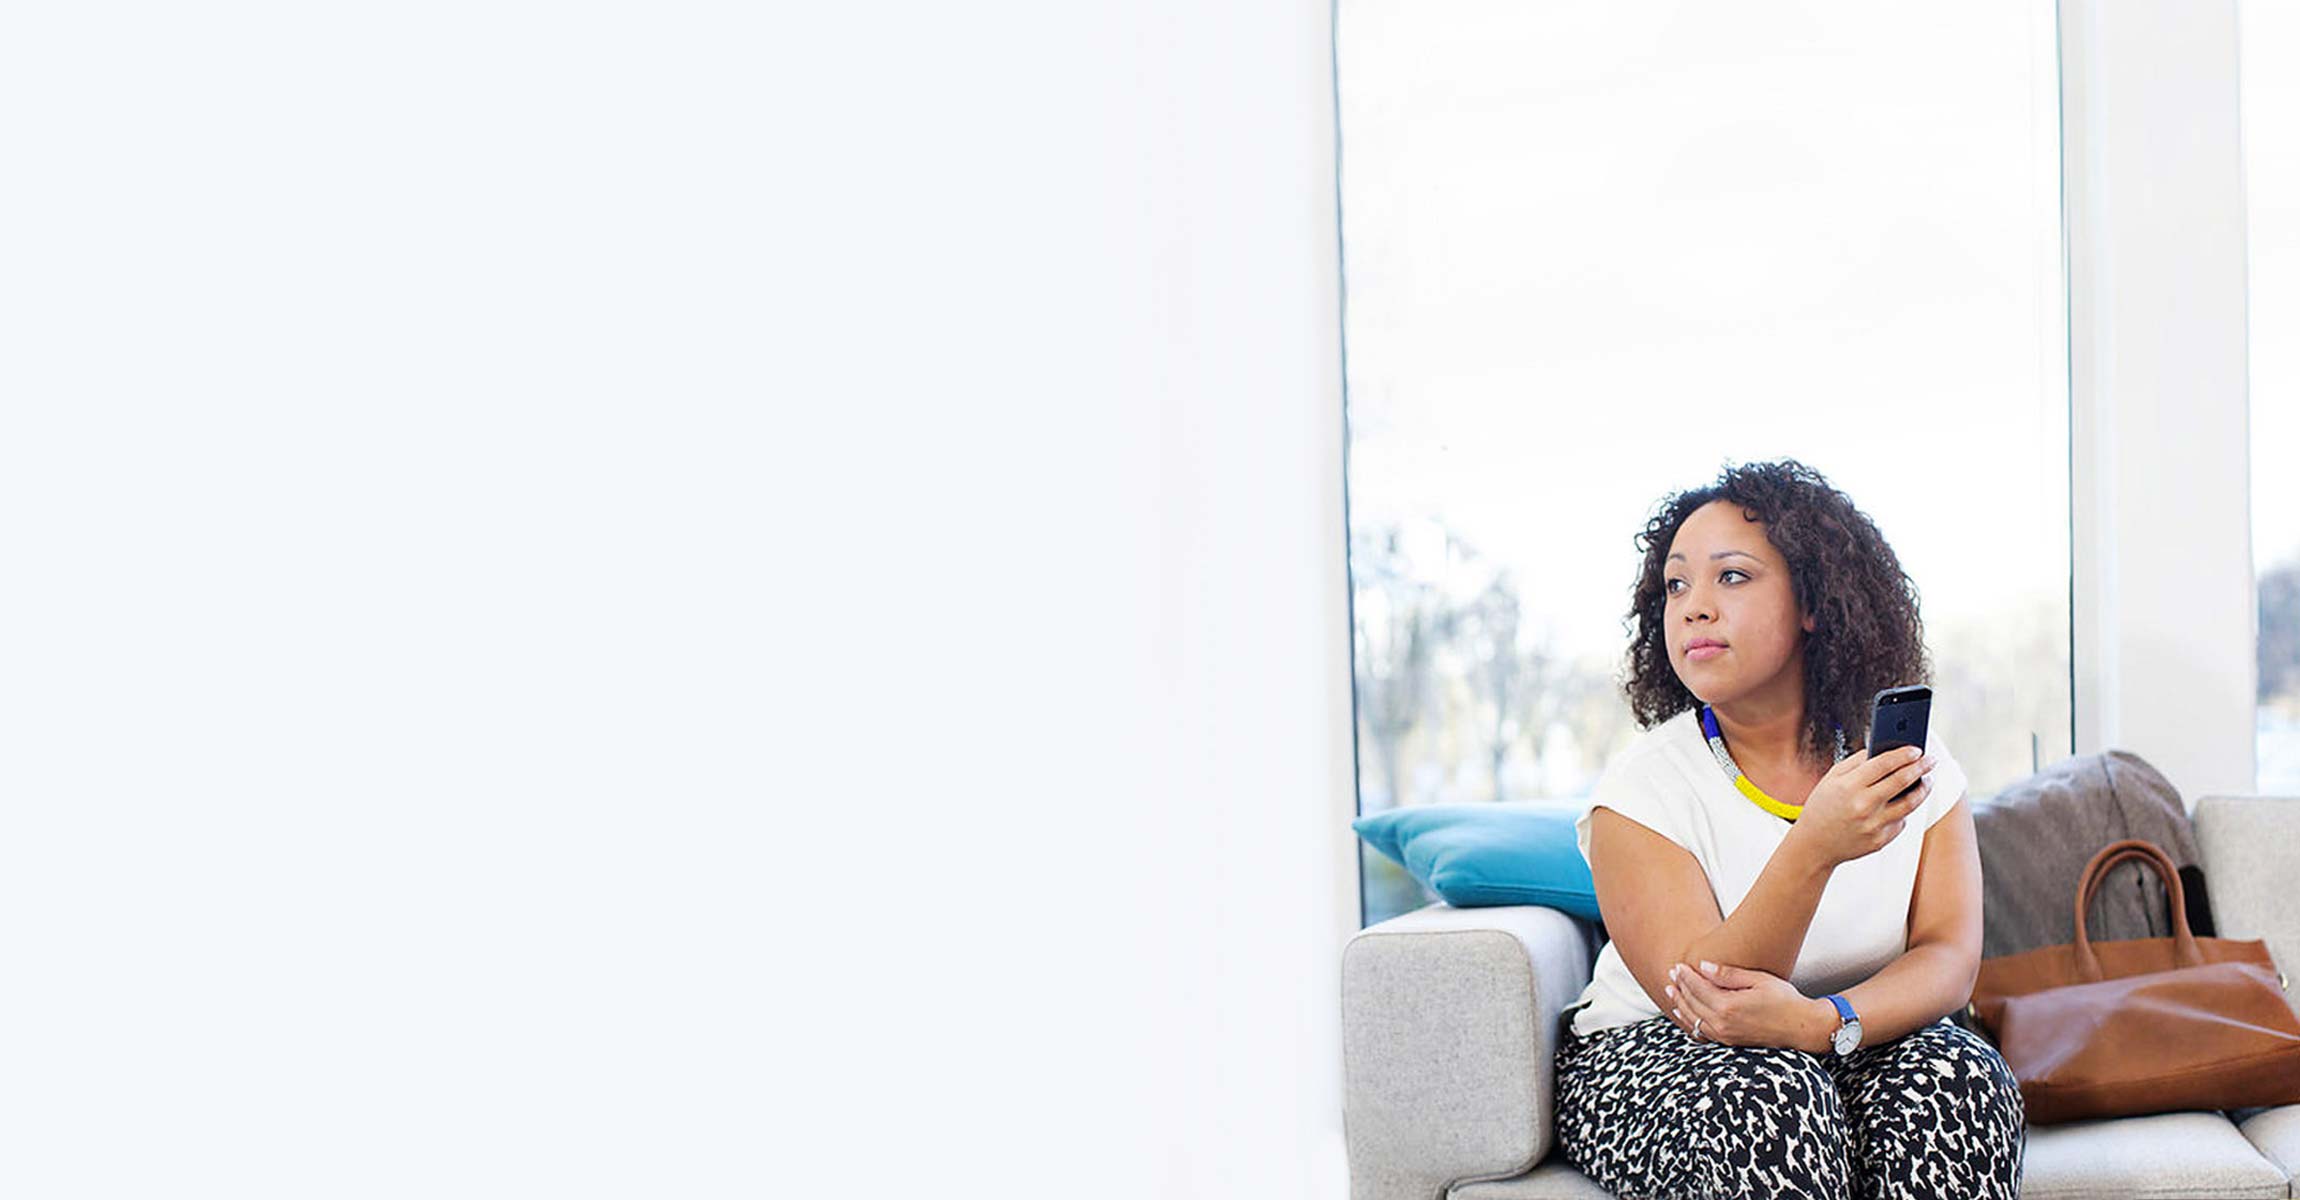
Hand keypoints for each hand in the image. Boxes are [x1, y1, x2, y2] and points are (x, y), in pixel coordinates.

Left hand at [1665, 959, 1826, 1050]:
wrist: (1802, 1027)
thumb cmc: (1785, 1000)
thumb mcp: (1758, 980)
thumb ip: (1728, 974)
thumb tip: (1703, 966)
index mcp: (1728, 1006)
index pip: (1697, 988)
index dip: (1686, 976)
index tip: (1678, 965)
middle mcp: (1723, 1024)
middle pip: (1691, 1003)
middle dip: (1680, 987)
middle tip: (1672, 973)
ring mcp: (1725, 1036)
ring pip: (1693, 1019)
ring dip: (1680, 1004)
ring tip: (1672, 991)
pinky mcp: (1729, 1042)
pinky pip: (1702, 1032)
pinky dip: (1690, 1022)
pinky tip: (1685, 1014)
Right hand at [1789, 744, 1937, 867]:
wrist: (1815, 844)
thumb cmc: (1822, 808)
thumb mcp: (1831, 779)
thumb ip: (1856, 762)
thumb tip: (1884, 749)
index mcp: (1849, 786)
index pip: (1884, 764)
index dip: (1903, 754)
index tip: (1916, 749)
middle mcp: (1863, 806)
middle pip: (1902, 781)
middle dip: (1920, 767)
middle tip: (1930, 760)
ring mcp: (1873, 825)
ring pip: (1910, 803)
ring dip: (1923, 789)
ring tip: (1927, 780)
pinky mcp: (1881, 840)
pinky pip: (1901, 821)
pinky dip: (1904, 810)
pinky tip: (1903, 802)